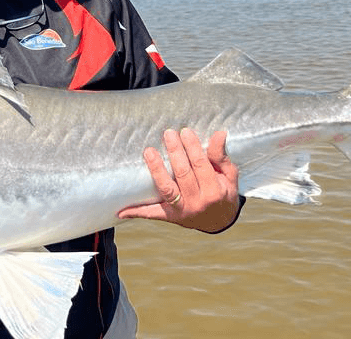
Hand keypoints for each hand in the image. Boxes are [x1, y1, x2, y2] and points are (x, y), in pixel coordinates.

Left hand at [118, 128, 239, 232]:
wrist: (219, 220)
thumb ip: (220, 156)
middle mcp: (198, 202)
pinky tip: (121, 211)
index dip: (192, 147)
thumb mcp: (228, 175)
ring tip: (149, 151)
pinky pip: (152, 213)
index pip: (201, 165)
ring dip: (156, 170)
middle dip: (175, 152)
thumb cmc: (223, 191)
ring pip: (167, 189)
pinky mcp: (170, 217)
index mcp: (214, 190)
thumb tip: (219, 133)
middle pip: (183, 174)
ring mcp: (182, 211)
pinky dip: (137, 212)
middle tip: (168, 133)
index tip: (184, 131)